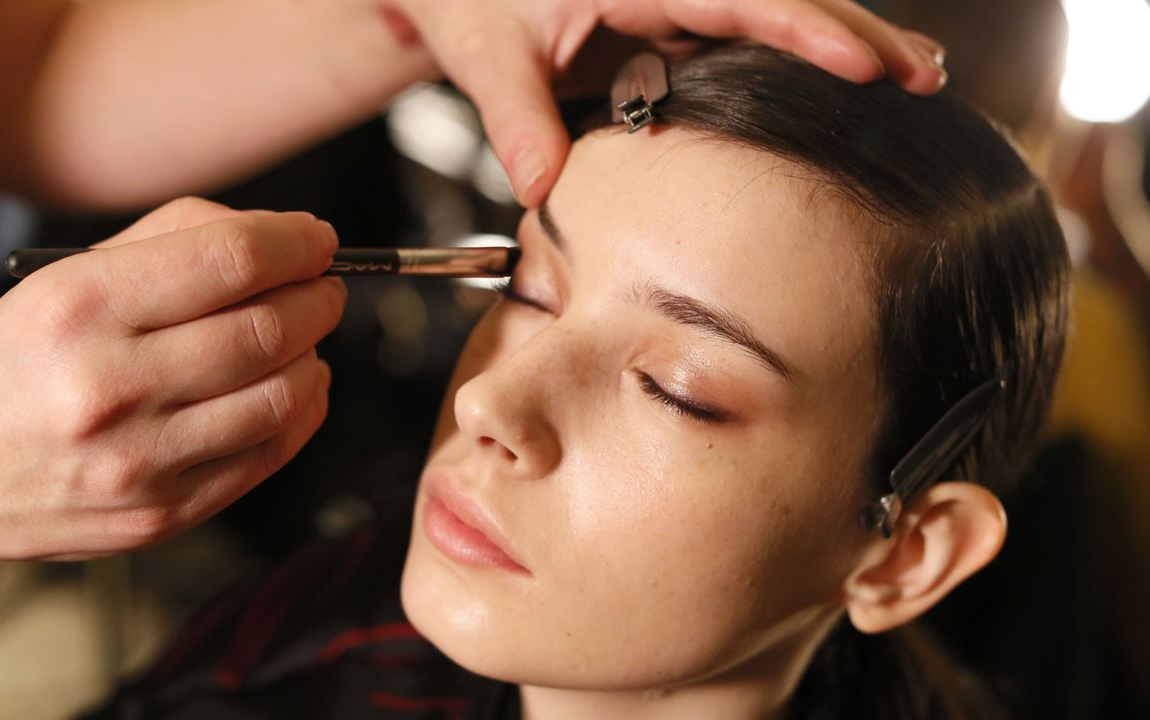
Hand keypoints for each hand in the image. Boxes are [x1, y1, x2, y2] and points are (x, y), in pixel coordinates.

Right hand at [0, 198, 343, 574]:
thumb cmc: (8, 364)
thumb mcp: (62, 278)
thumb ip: (171, 242)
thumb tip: (277, 237)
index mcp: (78, 309)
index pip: (230, 261)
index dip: (296, 243)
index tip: (318, 240)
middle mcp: (108, 388)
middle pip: (268, 328)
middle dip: (318, 298)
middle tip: (324, 286)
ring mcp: (138, 463)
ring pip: (282, 395)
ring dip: (315, 355)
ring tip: (306, 337)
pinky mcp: (160, 515)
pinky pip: (269, 454)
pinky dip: (302, 411)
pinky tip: (295, 387)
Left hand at [386, 0, 946, 206]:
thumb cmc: (466, 0)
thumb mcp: (484, 53)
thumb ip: (518, 119)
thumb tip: (543, 187)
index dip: (806, 28)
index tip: (864, 61)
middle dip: (855, 31)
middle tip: (923, 75)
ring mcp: (673, 0)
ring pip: (775, 13)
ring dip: (844, 38)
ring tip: (914, 75)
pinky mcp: (670, 21)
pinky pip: (748, 33)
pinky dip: (801, 52)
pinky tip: (849, 75)